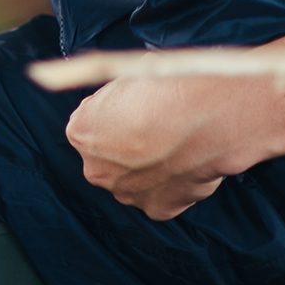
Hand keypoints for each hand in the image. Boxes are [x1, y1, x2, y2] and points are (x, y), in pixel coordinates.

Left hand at [65, 77, 244, 219]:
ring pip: (134, 180)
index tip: (134, 108)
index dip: (116, 114)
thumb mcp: (125, 76)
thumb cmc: (166, 90)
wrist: (204, 117)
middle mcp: (96, 168)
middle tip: (155, 130)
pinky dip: (173, 184)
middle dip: (127, 146)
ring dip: (149, 168)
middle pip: (108, 157)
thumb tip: (120, 96)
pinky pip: (161, 196)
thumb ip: (114, 97)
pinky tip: (186, 163)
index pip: (91, 124)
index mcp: (80, 132)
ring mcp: (127, 192)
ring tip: (176, 146)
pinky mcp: (157, 208)